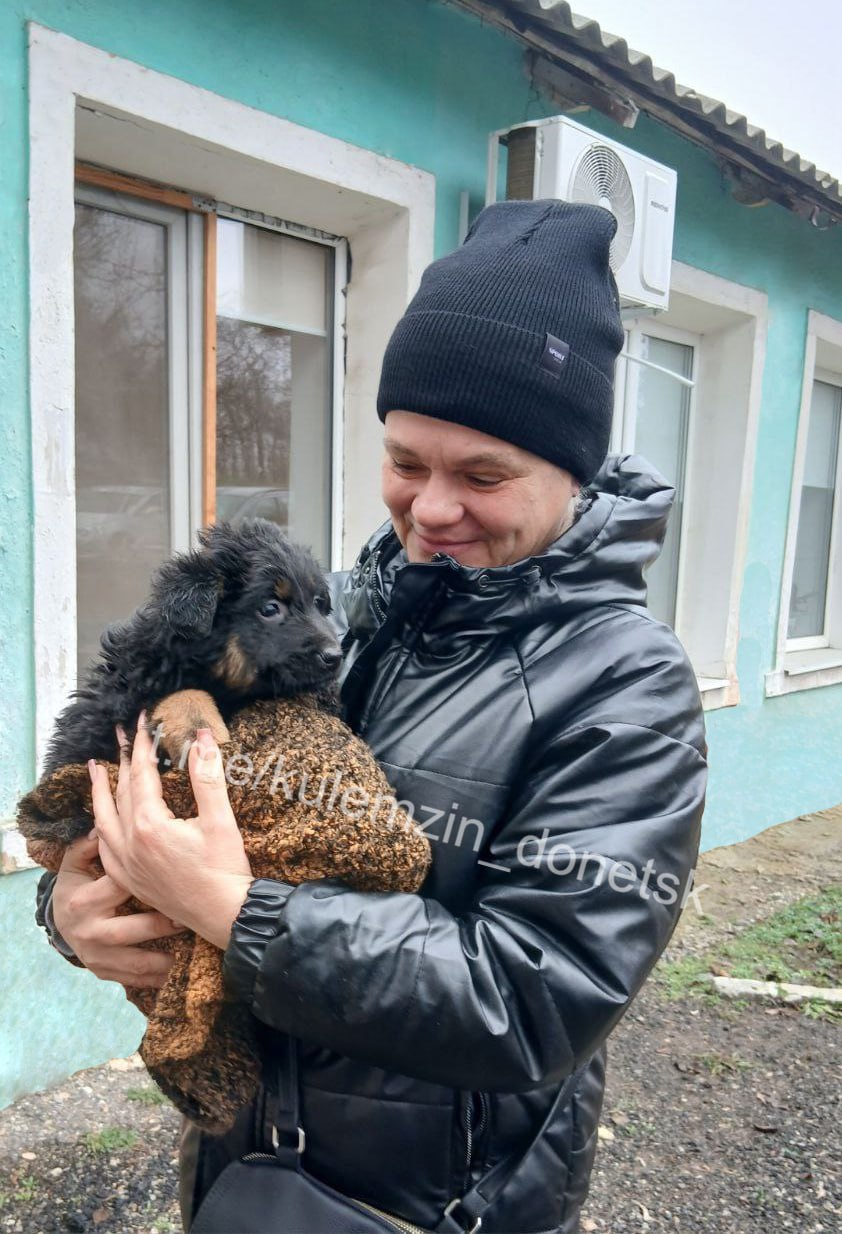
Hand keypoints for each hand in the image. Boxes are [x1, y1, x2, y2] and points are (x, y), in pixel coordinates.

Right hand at [52, 833, 177, 987]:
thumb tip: (105, 828)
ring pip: (134, 962)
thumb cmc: (77, 884)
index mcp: (84, 901)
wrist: (60, 920)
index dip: (146, 882)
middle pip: (128, 931)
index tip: (174, 876)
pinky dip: (155, 979)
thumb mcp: (75, 862)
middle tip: (187, 917)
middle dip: (160, 925)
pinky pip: (132, 980)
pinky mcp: (103, 972)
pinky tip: (177, 972)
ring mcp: (96, 956)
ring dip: (163, 959)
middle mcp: (88, 931)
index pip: (118, 888)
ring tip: (190, 951)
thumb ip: (89, 845)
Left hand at [90, 719, 253, 950]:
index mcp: (150, 825)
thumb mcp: (220, 819)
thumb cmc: (224, 869)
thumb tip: (202, 737)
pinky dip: (101, 826)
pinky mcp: (130, 880)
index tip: (142, 721)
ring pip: (104, 820)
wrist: (223, 915)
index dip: (142, 744)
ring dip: (100, 792)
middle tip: (119, 735)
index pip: (141, 773)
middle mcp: (130, 844)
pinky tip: (102, 822)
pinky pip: (105, 847)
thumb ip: (208, 776)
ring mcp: (127, 864)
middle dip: (121, 760)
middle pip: (120, 792)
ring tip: (95, 770)